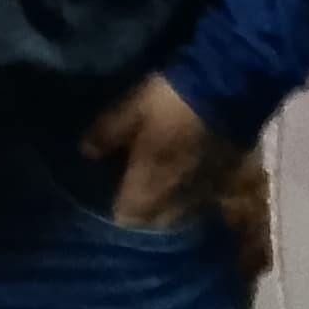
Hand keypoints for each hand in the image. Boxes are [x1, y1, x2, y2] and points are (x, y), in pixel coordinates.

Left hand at [80, 75, 224, 227]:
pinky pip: (200, 199)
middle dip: (142, 213)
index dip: (119, 210)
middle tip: (132, 195)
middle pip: (155, 219)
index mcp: (148, 173)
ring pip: (179, 212)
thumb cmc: (168, 98)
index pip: (130, 213)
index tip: (111, 199)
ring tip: (156, 191)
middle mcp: (174, 188)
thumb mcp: (131, 108)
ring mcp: (200, 185)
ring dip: (166, 208)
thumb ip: (108, 131)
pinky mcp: (220, 176)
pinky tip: (183, 181)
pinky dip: (188, 197)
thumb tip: (86, 152)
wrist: (222, 88)